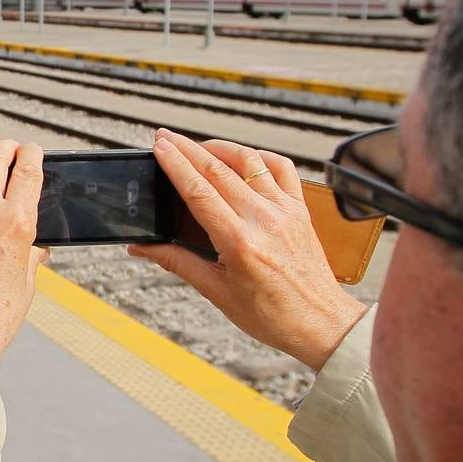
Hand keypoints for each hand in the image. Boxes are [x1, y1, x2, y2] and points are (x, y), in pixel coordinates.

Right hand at [129, 129, 365, 370]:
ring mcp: (285, 210)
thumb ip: (177, 262)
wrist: (320, 323)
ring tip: (198, 147)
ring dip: (220, 147)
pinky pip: (280, 168)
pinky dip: (258, 157)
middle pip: (219, 169)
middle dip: (187, 148)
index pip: (199, 191)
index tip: (160, 147)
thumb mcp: (216, 291)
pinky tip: (243, 159)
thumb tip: (142, 247)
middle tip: (166, 138)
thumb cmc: (272, 315)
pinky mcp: (300, 209)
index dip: (176, 164)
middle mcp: (264, 220)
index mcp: (239, 242)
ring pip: (249, 161)